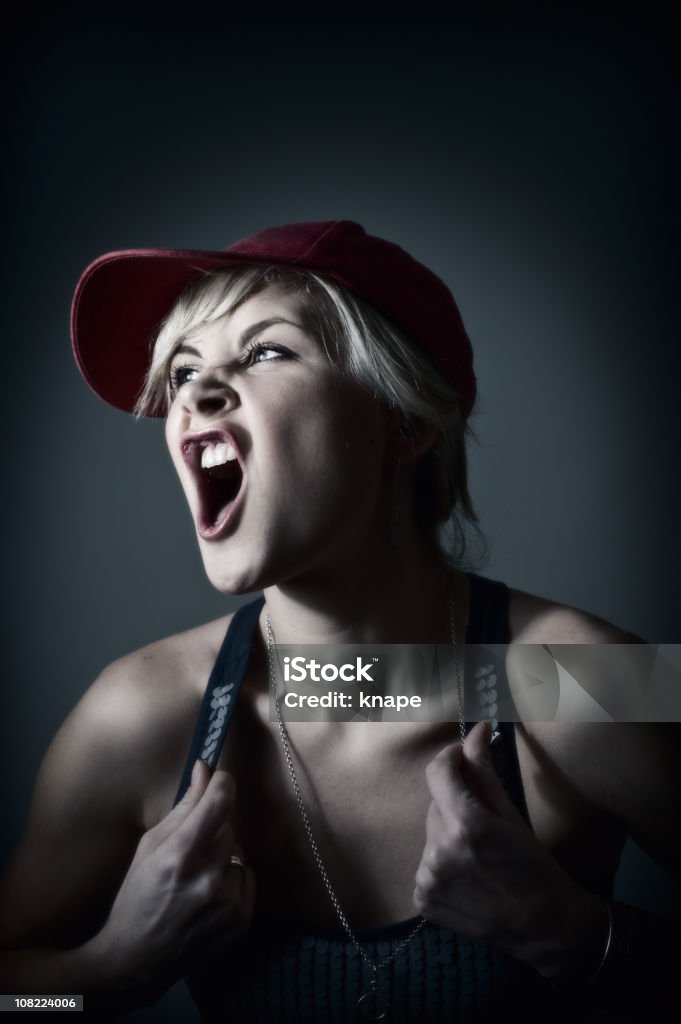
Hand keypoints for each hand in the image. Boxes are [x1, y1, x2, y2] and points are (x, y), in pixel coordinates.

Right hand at [89, 760, 254, 1002]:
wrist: (134, 960)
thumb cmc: (137, 895)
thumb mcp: (150, 846)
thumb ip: (184, 806)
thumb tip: (205, 767)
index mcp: (178, 857)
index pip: (219, 803)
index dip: (223, 783)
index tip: (220, 778)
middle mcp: (207, 879)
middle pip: (229, 826)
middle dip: (213, 828)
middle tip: (192, 846)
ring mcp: (227, 903)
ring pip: (237, 853)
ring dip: (222, 857)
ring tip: (196, 880)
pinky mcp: (242, 921)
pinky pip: (247, 877)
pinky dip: (232, 880)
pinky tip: (208, 897)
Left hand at [414, 722, 606, 980]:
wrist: (545, 926)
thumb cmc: (534, 865)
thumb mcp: (510, 814)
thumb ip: (484, 769)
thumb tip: (476, 728)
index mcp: (466, 824)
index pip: (438, 771)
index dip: (450, 758)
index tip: (462, 759)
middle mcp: (440, 850)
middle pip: (436, 805)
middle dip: (455, 804)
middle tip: (484, 824)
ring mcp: (428, 878)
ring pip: (431, 834)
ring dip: (449, 835)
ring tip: (478, 855)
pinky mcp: (423, 899)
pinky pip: (426, 864)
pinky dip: (442, 864)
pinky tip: (468, 877)